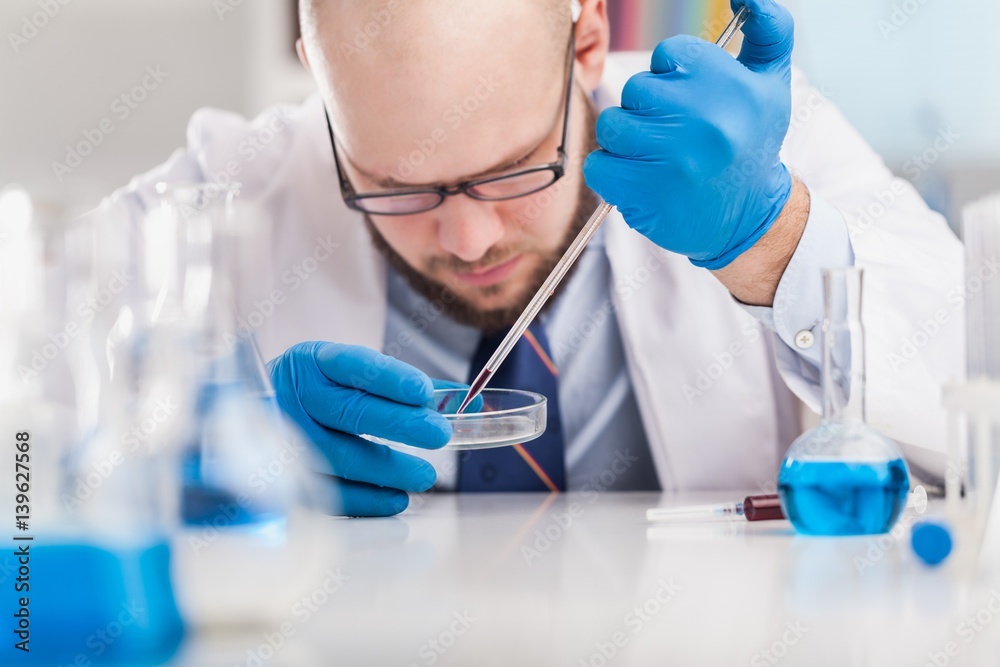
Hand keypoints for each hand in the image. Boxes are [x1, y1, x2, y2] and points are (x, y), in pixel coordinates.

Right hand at [268, 341, 455, 516]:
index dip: (389, 377)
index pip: (352, 364)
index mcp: (312, 363)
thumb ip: (402, 386)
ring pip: (339, 456)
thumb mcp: (349, 375)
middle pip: (349, 411)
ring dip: (387, 469)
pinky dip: (366, 500)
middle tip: (438, 434)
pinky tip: (396, 499)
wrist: (258, 416)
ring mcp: (285, 437)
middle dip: (399, 424)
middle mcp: (294, 395)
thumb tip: (460, 400)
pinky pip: (328, 492)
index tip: (424, 391)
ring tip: (425, 475)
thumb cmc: (320, 394)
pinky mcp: (285, 477)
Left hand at [583, 0, 794, 269]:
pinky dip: (611, 173)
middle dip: (648, 110)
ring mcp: (673, 158)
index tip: (691, 105)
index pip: (669, 53)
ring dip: (626, 141)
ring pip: (613, 124)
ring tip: (655, 158)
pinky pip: (599, 164)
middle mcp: (706, 120)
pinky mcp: (646, 192)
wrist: (748, 217)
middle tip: (673, 136)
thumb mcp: (772, 84)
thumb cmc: (752, 144)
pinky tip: (640, 180)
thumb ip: (769, 31)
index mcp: (733, 86)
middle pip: (637, 89)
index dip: (673, 79)